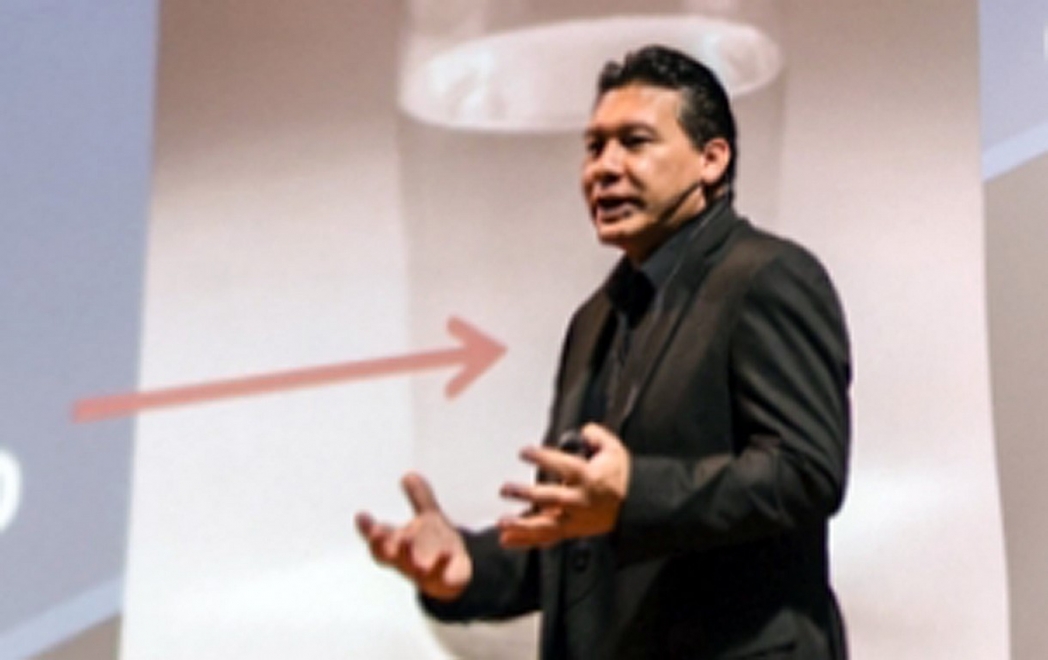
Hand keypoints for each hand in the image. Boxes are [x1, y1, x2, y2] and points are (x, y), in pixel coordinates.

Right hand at [355, 472, 471, 600]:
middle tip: (376, 531)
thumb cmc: (436, 546)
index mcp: (398, 544)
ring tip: (406, 539)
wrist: (458, 574)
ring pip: (408, 565)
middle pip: (385, 554)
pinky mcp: (440, 579)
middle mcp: (404, 559)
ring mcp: (421, 571)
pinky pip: (439, 574)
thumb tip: (409, 474)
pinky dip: (441, 563)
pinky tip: (447, 552)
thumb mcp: (429, 518)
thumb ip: (420, 498)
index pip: (377, 537)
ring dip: (405, 553)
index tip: (361, 516)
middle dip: (379, 544)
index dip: (367, 529)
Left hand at [497, 423, 629, 547]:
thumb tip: (584, 430)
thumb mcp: (614, 450)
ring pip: (546, 525)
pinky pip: (546, 539)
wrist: (634, 506)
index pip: (563, 466)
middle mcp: (579, 500)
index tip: (524, 452)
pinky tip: (507, 539)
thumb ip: (597, 436)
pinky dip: (526, 541)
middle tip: (505, 489)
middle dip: (526, 494)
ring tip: (502, 522)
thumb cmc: (619, 477)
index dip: (542, 458)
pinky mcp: (571, 531)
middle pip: (550, 498)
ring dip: (522, 525)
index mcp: (588, 478)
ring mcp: (574, 519)